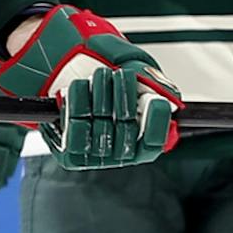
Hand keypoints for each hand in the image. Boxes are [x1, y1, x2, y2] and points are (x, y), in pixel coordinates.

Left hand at [0, 6, 180, 168]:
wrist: (64, 75)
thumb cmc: (104, 79)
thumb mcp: (133, 73)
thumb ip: (153, 85)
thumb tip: (168, 99)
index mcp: (142, 144)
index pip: (154, 141)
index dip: (157, 122)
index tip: (157, 101)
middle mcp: (120, 155)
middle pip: (127, 129)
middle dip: (123, 96)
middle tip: (118, 73)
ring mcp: (96, 158)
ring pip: (101, 128)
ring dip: (100, 96)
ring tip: (98, 76)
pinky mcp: (72, 156)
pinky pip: (76, 132)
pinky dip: (77, 105)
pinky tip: (78, 88)